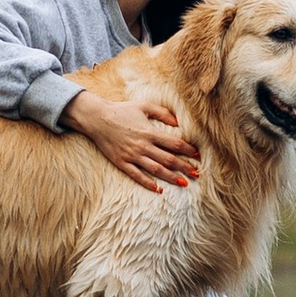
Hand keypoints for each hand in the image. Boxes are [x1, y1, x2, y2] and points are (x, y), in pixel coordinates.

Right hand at [62, 88, 198, 189]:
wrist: (97, 119)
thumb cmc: (121, 111)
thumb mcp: (143, 106)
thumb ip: (162, 113)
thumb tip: (178, 122)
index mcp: (149, 132)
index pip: (173, 143)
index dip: (187, 150)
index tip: (197, 155)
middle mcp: (142, 145)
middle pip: (168, 159)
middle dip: (184, 167)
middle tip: (197, 174)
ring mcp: (132, 155)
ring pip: (155, 169)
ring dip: (170, 177)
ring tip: (183, 183)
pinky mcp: (122, 162)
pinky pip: (137, 175)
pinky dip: (148, 183)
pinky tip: (158, 189)